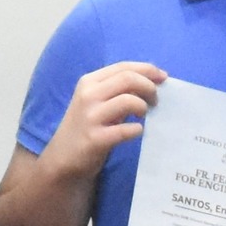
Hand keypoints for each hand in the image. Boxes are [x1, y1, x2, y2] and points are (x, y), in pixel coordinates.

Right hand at [38, 62, 164, 178]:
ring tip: (143, 116)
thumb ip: (117, 90)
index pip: (123, 66)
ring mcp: (90, 117)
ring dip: (143, 107)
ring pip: (128, 100)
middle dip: (149, 87)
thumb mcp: (96, 102)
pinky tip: (136, 132)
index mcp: (89, 82)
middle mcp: (88, 95)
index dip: (147, 69)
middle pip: (128, 78)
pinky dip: (136, 130)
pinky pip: (125, 130)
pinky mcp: (95, 139)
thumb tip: (151, 81)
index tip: (163, 78)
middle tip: (155, 101)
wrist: (62, 158)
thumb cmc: (85, 127)